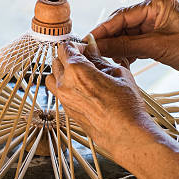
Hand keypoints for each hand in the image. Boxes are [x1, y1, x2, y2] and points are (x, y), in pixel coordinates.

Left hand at [44, 39, 159, 155]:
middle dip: (69, 57)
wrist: (125, 133)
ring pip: (52, 77)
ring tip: (82, 75)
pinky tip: (84, 89)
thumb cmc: (125, 105)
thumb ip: (99, 58)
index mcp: (76, 70)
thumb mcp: (117, 72)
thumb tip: (91, 46)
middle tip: (86, 60)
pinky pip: (59, 92)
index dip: (76, 45)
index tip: (86, 48)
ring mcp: (63, 99)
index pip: (64, 47)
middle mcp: (65, 84)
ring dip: (62, 72)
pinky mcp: (67, 111)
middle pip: (56, 61)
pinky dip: (65, 86)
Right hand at [90, 0, 178, 79]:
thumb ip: (126, 46)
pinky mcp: (157, 39)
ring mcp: (155, 26)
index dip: (103, 30)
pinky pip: (135, 44)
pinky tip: (122, 63)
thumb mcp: (158, 47)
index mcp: (156, 4)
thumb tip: (100, 46)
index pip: (121, 16)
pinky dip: (127, 54)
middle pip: (121, 26)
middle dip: (108, 40)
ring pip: (126, 36)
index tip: (87, 41)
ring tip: (107, 61)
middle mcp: (154, 12)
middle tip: (93, 53)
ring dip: (117, 49)